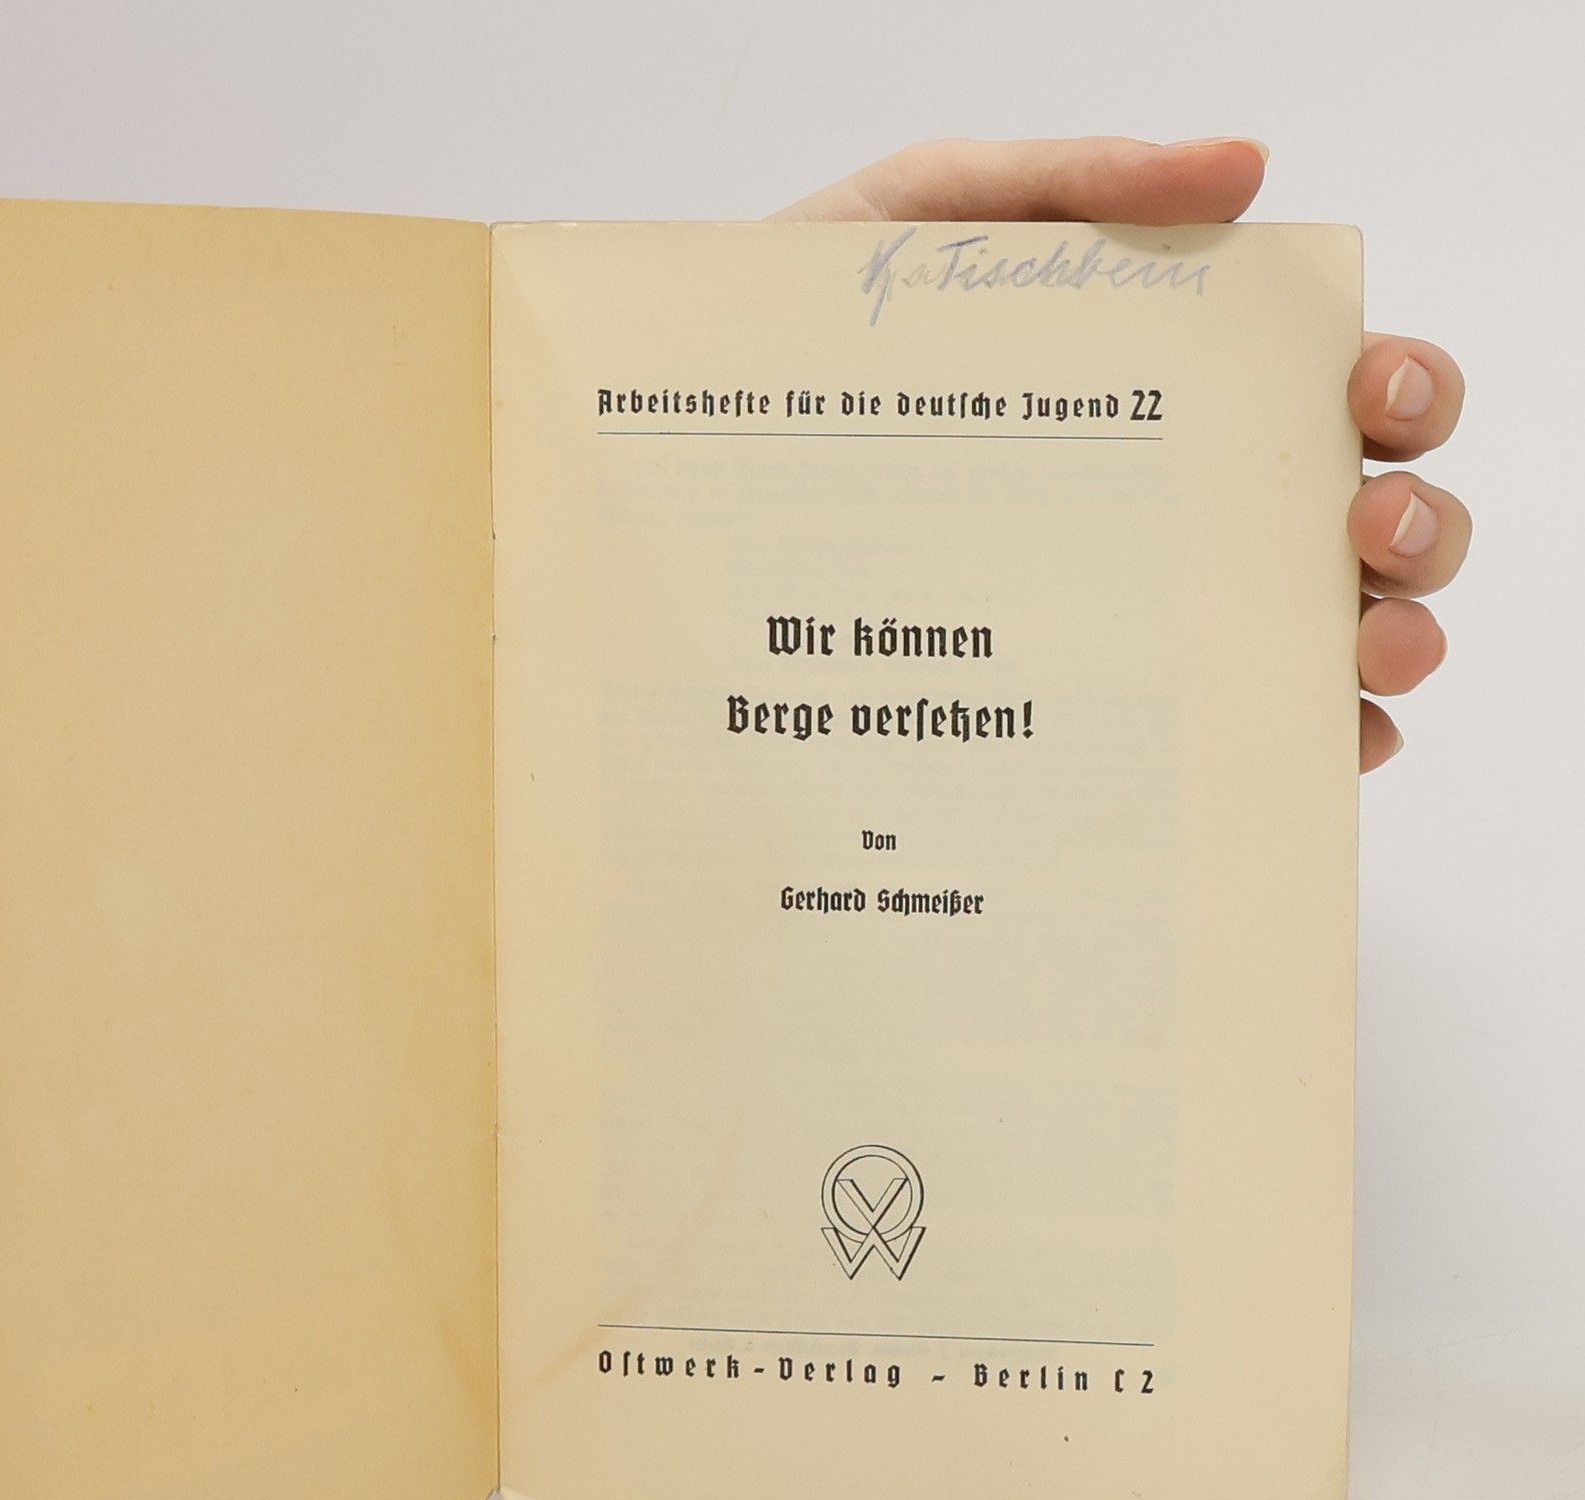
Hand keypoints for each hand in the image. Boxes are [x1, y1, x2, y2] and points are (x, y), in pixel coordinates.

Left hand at [776, 137, 1466, 772]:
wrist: (670, 464)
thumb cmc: (796, 351)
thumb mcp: (912, 229)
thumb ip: (1062, 186)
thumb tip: (1241, 167)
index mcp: (1162, 395)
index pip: (1327, 388)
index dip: (1397, 387)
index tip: (1369, 396)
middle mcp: (1172, 514)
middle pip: (1361, 519)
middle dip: (1415, 523)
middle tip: (1367, 529)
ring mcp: (1138, 625)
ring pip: (1327, 639)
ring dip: (1390, 639)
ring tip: (1362, 646)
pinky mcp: (1081, 724)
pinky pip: (1238, 746)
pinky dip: (1310, 745)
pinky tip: (1318, 739)